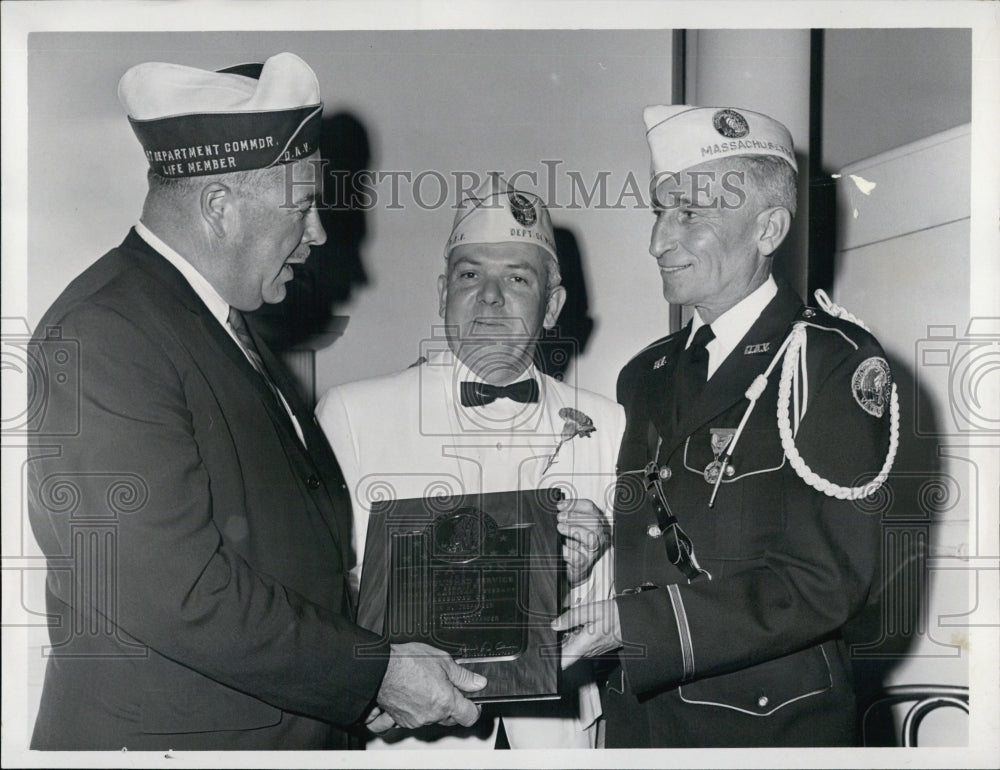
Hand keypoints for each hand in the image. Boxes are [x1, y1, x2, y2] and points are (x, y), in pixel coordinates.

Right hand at [372, 642, 486, 731]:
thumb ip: (463, 675)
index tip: (472, 701)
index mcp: (446, 701)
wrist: (379, 668)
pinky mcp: (400, 720)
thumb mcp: (442, 660)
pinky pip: (411, 722)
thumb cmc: (407, 662)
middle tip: (448, 688)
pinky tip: (412, 701)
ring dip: (434, 708)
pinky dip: (414, 714)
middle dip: (454, 706)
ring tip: (427, 687)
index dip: (474, 708)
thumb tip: (478, 683)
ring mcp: (415, 720)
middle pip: (452, 718)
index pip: (470, 716)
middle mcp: (432, 715)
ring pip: (433, 719)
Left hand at [551, 599, 622, 668]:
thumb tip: (555, 624)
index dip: (553, 659)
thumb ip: (571, 617)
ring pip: (573, 648)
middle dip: (560, 642)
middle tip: (562, 628)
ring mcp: (592, 650)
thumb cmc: (615, 616)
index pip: (564, 662)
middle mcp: (587, 651)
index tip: (546, 652)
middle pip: (566, 652)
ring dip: (569, 638)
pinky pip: (582, 645)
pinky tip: (582, 626)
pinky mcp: (596, 648)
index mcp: (584, 644)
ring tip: (574, 625)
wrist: (632, 621)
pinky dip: (578, 637)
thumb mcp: (591, 610)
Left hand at [556, 497, 609, 586]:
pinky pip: (578, 556)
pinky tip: (562, 546)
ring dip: (573, 530)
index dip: (575, 504)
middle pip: (594, 522)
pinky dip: (568, 550)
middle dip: (575, 517)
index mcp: (597, 522)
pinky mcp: (585, 563)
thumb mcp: (573, 527)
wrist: (576, 567)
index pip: (591, 508)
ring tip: (560, 527)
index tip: (560, 505)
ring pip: (591, 539)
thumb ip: (569, 516)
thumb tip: (559, 506)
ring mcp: (593, 551)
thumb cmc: (575, 543)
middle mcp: (599, 536)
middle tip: (560, 517)